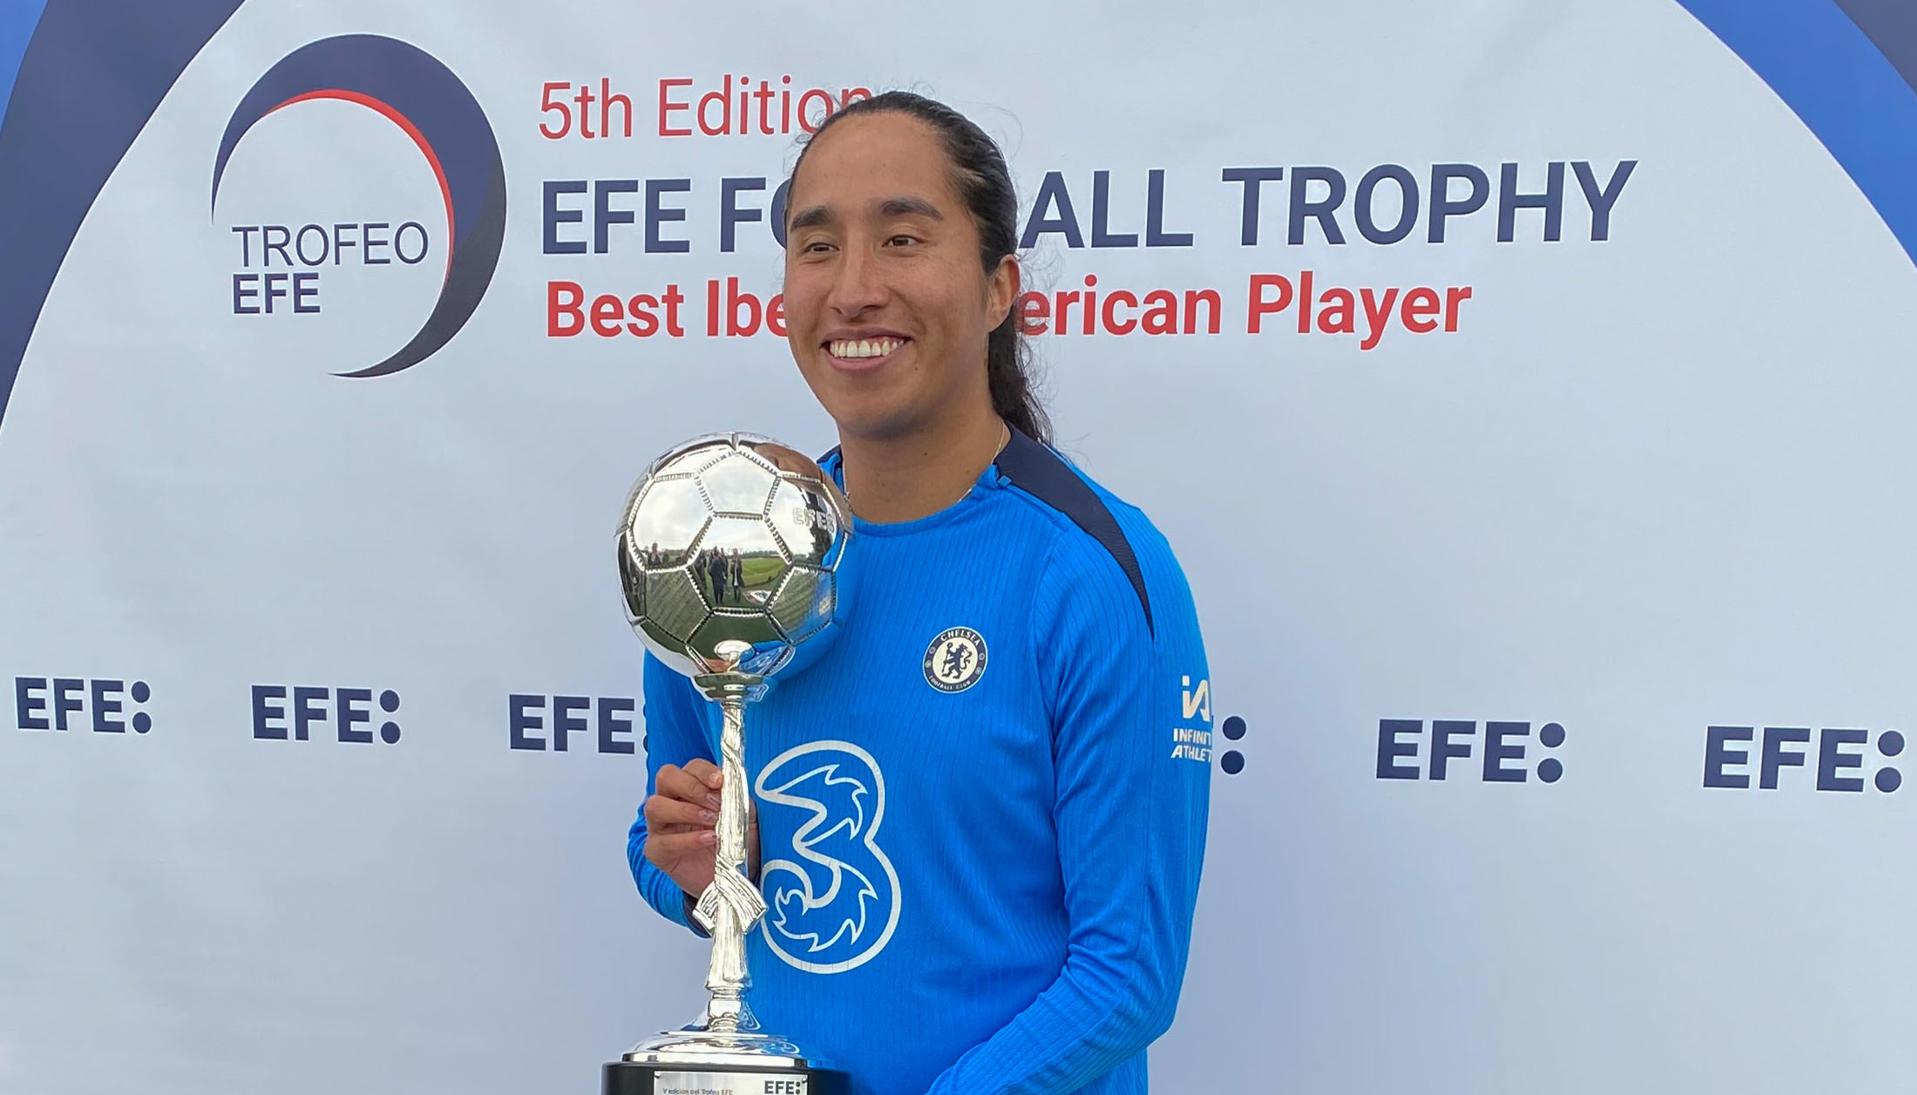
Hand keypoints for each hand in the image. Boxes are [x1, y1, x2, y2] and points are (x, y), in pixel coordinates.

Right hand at [642, 758, 758, 898]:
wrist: (731, 877)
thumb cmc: (734, 841)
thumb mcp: (744, 814)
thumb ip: (737, 797)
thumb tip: (733, 783)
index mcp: (691, 787)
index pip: (690, 767)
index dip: (704, 771)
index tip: (720, 781)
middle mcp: (670, 801)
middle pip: (666, 777)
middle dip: (692, 787)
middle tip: (715, 803)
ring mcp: (660, 826)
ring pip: (655, 806)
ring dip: (686, 811)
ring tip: (711, 821)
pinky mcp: (657, 852)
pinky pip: (663, 841)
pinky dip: (687, 839)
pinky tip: (708, 839)